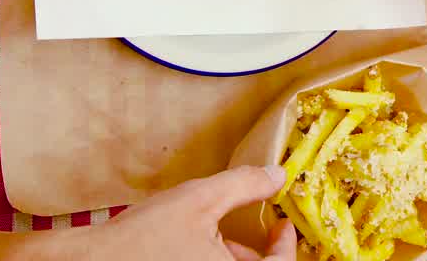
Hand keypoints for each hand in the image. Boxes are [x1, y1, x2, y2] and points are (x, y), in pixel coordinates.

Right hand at [31, 165, 295, 260]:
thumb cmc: (140, 238)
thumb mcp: (198, 200)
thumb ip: (243, 185)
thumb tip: (278, 174)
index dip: (286, 245)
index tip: (282, 224)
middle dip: (257, 252)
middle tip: (254, 227)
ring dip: (231, 258)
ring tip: (214, 235)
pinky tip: (192, 249)